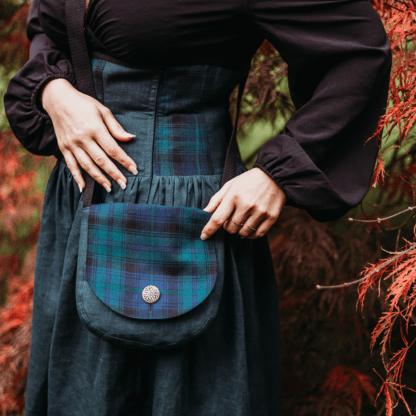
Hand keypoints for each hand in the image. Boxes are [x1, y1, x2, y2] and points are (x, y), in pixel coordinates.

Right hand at [41, 78, 137, 192]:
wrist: (57, 99)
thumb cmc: (84, 104)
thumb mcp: (103, 111)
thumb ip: (116, 127)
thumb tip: (130, 138)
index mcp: (95, 127)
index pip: (112, 149)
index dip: (124, 160)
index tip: (134, 170)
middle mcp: (82, 138)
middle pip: (101, 160)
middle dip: (114, 174)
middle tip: (124, 184)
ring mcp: (72, 144)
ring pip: (87, 165)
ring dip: (99, 178)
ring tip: (110, 188)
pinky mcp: (63, 148)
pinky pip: (71, 165)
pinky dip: (77, 177)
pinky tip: (84, 187)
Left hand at [200, 167, 285, 239]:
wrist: (275, 175)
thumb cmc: (249, 181)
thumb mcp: (230, 185)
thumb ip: (216, 200)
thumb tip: (204, 212)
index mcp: (234, 196)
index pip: (218, 219)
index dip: (209, 230)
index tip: (203, 236)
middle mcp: (247, 205)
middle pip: (230, 228)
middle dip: (227, 226)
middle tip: (232, 218)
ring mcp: (260, 212)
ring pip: (243, 233)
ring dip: (239, 231)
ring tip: (241, 221)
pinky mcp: (271, 217)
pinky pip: (257, 235)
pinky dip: (251, 235)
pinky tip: (249, 227)